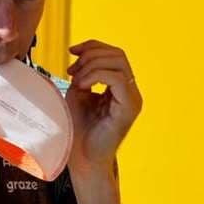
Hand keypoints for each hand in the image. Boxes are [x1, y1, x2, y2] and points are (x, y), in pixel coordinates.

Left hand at [65, 40, 142, 176]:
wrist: (81, 157)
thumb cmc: (78, 128)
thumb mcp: (77, 93)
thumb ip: (82, 73)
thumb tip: (79, 55)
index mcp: (119, 86)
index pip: (113, 54)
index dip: (92, 46)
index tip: (71, 51)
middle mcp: (129, 91)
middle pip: (118, 54)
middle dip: (91, 54)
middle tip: (72, 69)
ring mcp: (132, 99)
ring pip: (119, 63)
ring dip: (91, 65)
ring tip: (76, 79)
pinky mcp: (128, 109)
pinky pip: (118, 80)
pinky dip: (96, 76)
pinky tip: (81, 85)